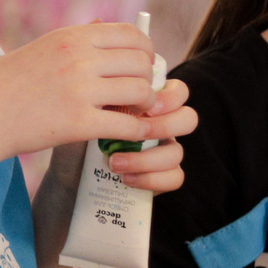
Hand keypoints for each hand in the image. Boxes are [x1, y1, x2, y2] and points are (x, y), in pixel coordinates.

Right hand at [0, 22, 185, 163]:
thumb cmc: (7, 83)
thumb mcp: (42, 48)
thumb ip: (77, 41)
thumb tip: (108, 28)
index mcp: (72, 36)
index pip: (132, 35)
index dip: (146, 52)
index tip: (141, 67)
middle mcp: (79, 58)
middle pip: (141, 63)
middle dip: (147, 79)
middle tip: (138, 95)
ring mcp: (80, 90)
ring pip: (141, 91)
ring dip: (144, 105)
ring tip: (132, 113)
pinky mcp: (78, 123)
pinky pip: (128, 125)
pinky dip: (137, 130)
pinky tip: (130, 134)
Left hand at [97, 78, 196, 192]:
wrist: (79, 162)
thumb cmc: (86, 128)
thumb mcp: (94, 108)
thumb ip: (111, 97)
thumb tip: (116, 87)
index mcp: (153, 104)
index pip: (180, 92)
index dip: (171, 98)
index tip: (146, 107)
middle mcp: (164, 126)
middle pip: (189, 119)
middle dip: (165, 125)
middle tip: (137, 131)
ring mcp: (165, 151)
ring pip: (177, 153)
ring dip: (146, 159)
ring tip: (114, 162)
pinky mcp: (162, 176)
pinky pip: (174, 178)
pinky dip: (150, 179)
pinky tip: (125, 178)